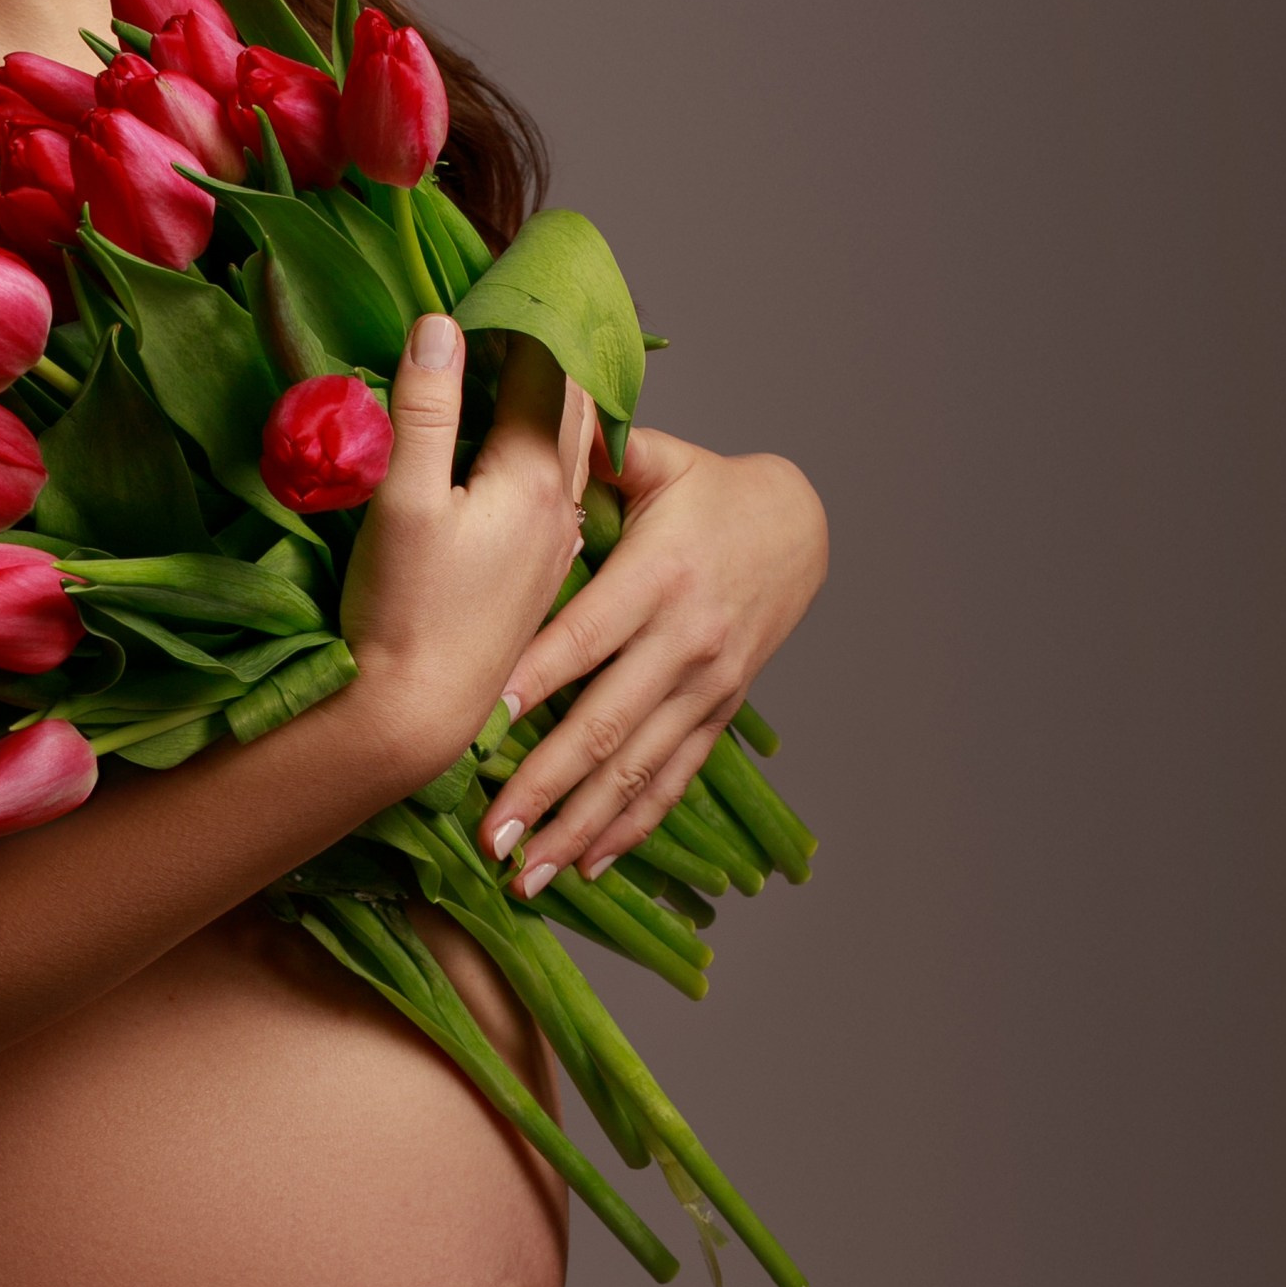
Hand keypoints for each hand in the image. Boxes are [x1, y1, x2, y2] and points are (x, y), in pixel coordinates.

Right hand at [340, 318, 593, 792]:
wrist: (416, 720)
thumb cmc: (404, 611)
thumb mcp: (401, 500)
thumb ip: (425, 409)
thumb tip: (441, 324)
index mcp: (532, 479)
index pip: (544, 373)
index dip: (528, 316)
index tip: (517, 270)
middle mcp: (559, 509)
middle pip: (570, 410)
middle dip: (550, 355)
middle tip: (533, 303)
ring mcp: (553, 549)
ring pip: (565, 455)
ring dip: (549, 407)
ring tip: (532, 365)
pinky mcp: (534, 582)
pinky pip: (551, 497)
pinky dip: (538, 458)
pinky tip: (518, 458)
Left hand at [477, 423, 827, 888]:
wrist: (801, 527)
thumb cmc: (710, 488)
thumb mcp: (660, 460)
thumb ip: (595, 451)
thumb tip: (534, 413)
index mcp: (660, 575)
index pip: (587, 636)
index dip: (538, 680)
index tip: (485, 724)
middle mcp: (686, 641)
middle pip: (607, 724)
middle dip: (545, 784)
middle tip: (488, 832)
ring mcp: (706, 687)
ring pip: (637, 769)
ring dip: (578, 825)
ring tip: (523, 873)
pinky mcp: (718, 714)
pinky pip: (672, 780)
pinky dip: (629, 827)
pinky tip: (586, 866)